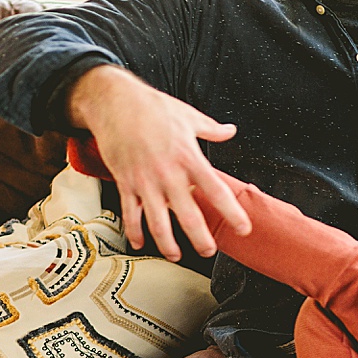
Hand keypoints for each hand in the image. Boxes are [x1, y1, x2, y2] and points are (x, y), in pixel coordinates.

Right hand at [68, 64, 249, 259]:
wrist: (114, 102)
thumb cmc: (152, 107)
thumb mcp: (189, 116)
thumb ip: (212, 129)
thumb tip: (230, 131)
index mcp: (189, 158)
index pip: (216, 191)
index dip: (232, 212)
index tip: (243, 228)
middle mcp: (168, 174)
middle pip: (188, 215)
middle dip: (200, 239)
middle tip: (209, 251)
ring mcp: (145, 181)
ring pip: (158, 222)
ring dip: (167, 243)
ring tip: (176, 255)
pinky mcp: (126, 183)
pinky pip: (131, 213)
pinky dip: (135, 231)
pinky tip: (140, 242)